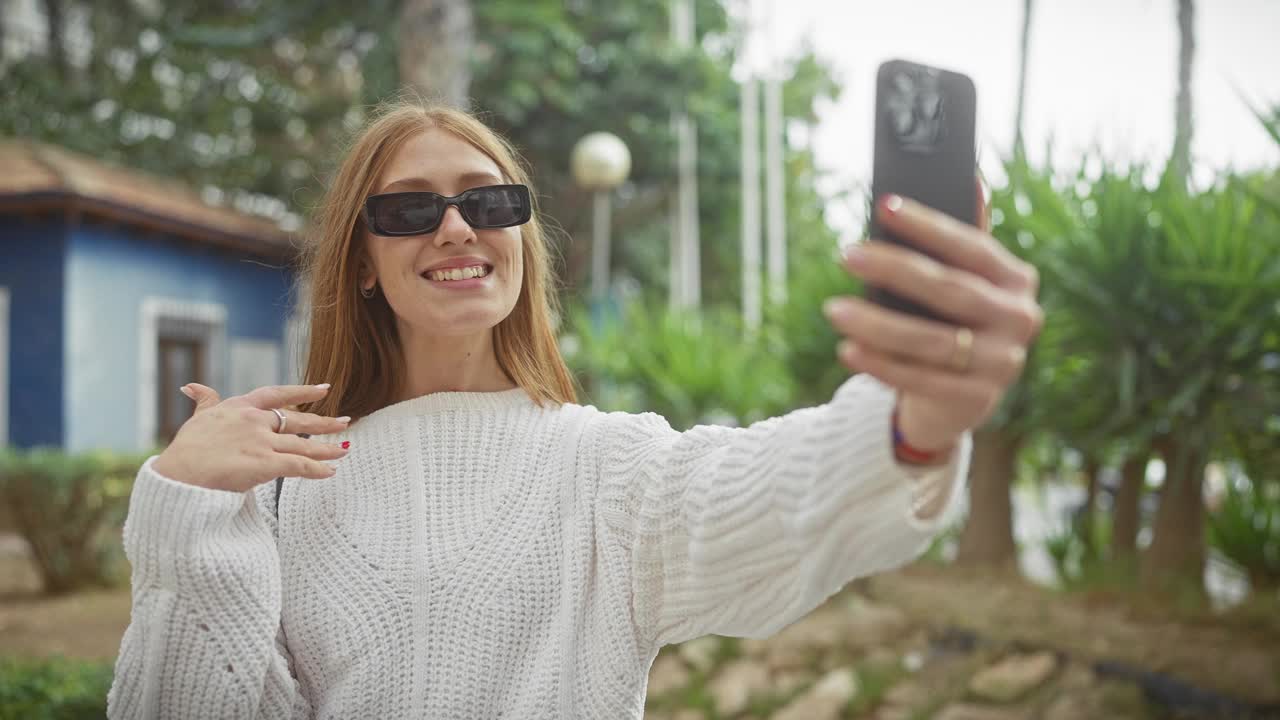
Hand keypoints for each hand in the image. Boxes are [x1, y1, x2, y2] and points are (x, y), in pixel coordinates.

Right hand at [151, 383, 352, 492]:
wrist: (178, 475)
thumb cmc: (186, 449)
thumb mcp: (198, 418)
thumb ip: (204, 401)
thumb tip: (192, 387)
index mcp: (240, 406)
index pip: (278, 394)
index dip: (303, 392)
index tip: (324, 389)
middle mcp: (255, 420)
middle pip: (298, 420)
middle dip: (324, 422)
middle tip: (346, 422)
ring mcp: (261, 441)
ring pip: (303, 445)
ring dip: (327, 449)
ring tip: (345, 450)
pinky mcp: (264, 464)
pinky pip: (299, 466)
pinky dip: (317, 470)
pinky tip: (330, 472)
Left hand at [823, 185, 1042, 452]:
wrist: (960, 397)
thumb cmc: (952, 321)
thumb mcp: (962, 282)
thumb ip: (963, 238)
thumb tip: (971, 176)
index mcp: (1016, 280)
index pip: (971, 246)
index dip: (927, 225)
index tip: (883, 205)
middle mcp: (1019, 320)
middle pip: (949, 290)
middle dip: (894, 270)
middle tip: (846, 254)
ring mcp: (1002, 364)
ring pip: (931, 340)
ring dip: (877, 324)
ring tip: (833, 309)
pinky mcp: (977, 400)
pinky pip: (920, 380)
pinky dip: (880, 364)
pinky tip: (847, 349)